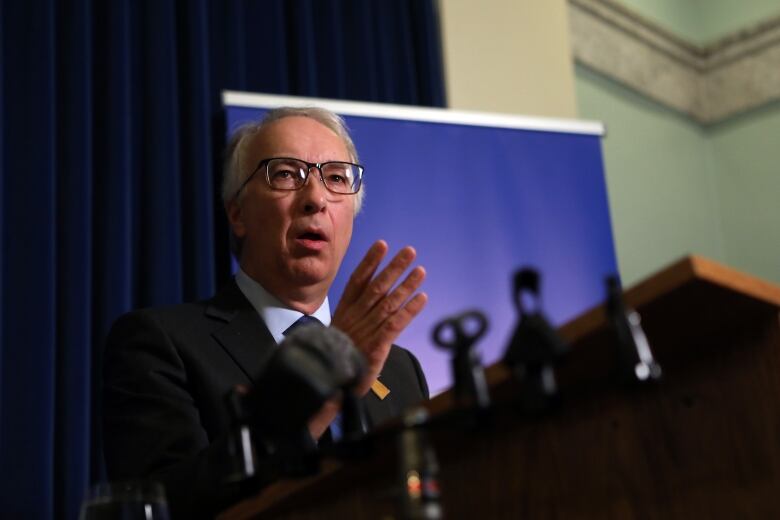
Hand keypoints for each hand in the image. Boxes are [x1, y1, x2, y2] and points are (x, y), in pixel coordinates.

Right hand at [331, 240, 427, 395]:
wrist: (328, 385)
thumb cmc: (338, 356)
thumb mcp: (341, 331)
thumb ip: (354, 314)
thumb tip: (369, 296)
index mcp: (345, 311)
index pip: (357, 281)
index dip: (370, 262)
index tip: (382, 244)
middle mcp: (356, 317)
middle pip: (377, 287)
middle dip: (394, 267)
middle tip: (410, 251)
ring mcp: (366, 331)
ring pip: (389, 303)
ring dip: (406, 285)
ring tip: (421, 271)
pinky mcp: (376, 347)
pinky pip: (395, 325)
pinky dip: (409, 311)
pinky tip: (421, 298)